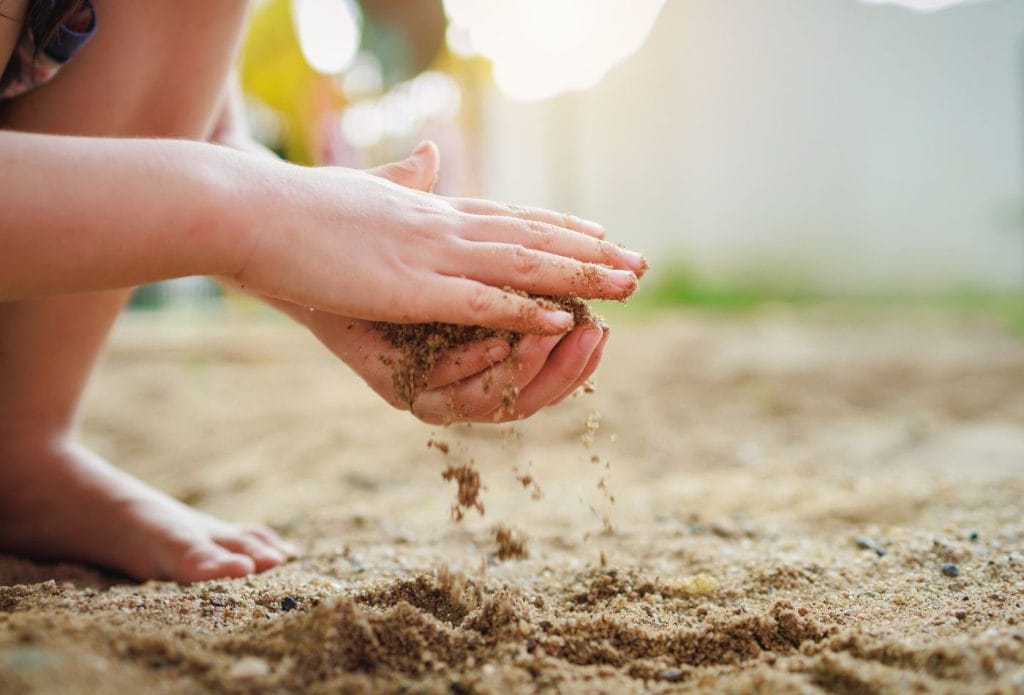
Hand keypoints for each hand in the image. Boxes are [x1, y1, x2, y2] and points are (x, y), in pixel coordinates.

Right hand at [228, 143, 645, 333]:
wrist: (248, 208)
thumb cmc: (297, 205)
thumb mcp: (362, 189)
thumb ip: (403, 179)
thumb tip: (430, 154)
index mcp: (432, 211)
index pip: (512, 218)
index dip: (561, 229)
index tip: (602, 235)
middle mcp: (442, 227)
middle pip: (533, 239)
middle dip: (591, 255)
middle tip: (642, 264)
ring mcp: (429, 254)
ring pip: (522, 265)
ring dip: (579, 278)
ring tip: (628, 285)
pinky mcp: (407, 286)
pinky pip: (478, 300)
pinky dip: (523, 308)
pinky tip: (561, 317)